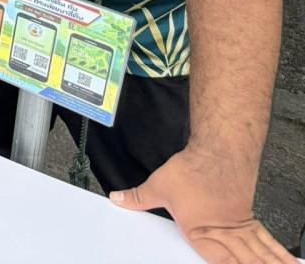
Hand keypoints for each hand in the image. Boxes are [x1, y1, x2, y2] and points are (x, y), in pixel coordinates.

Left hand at [110, 147, 293, 263]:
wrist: (219, 152)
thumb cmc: (191, 171)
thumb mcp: (158, 186)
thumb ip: (137, 198)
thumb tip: (117, 200)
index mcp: (200, 233)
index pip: (216, 261)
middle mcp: (223, 233)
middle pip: (244, 261)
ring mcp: (239, 224)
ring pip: (258, 252)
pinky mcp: (249, 214)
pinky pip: (265, 238)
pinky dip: (277, 250)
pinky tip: (289, 259)